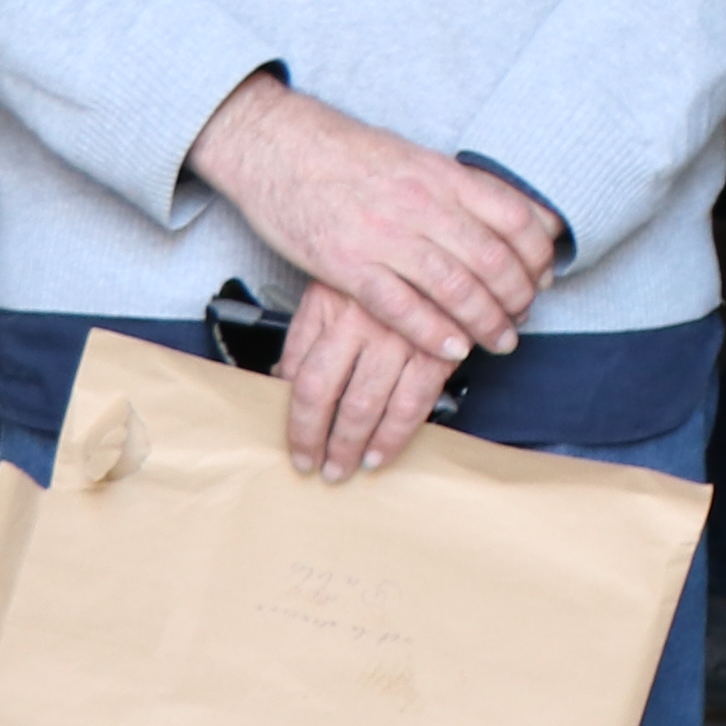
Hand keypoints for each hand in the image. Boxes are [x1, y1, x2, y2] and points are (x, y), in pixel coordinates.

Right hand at [183, 74, 559, 362]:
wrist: (279, 147)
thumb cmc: (350, 154)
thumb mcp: (417, 157)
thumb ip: (464, 187)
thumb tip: (520, 212)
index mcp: (443, 175)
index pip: (514, 217)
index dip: (538, 254)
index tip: (544, 276)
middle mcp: (421, 204)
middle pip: (491, 259)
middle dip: (516, 296)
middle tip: (523, 318)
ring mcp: (384, 236)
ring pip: (455, 288)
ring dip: (486, 322)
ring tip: (499, 341)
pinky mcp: (347, 266)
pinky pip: (401, 308)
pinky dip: (434, 333)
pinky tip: (454, 349)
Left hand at [275, 279, 458, 479]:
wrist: (444, 256)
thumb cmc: (381, 276)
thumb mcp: (330, 291)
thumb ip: (304, 336)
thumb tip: (280, 381)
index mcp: (332, 309)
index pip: (304, 378)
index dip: (299, 424)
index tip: (298, 450)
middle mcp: (365, 323)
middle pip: (334, 398)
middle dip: (323, 442)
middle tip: (319, 469)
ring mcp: (403, 337)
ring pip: (370, 406)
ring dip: (355, 446)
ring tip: (345, 469)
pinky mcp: (439, 351)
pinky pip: (413, 404)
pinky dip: (395, 436)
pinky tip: (381, 454)